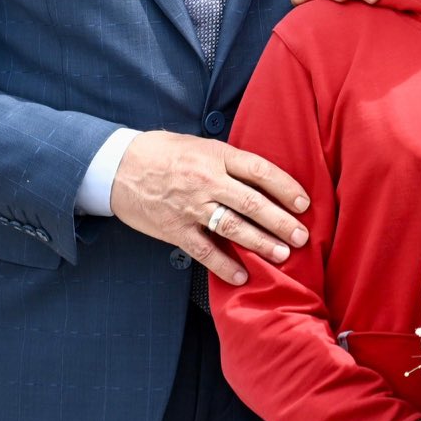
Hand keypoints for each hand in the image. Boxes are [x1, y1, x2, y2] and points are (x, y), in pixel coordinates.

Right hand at [109, 131, 310, 286]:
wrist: (117, 167)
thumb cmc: (164, 153)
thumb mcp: (202, 145)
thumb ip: (230, 162)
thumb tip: (264, 179)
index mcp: (217, 156)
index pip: (261, 171)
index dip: (286, 188)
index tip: (304, 203)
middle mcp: (207, 181)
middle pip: (253, 203)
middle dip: (281, 222)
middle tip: (302, 236)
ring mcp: (190, 207)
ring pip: (233, 228)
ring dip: (261, 243)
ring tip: (283, 254)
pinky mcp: (174, 229)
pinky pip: (204, 250)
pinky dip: (224, 265)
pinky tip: (242, 275)